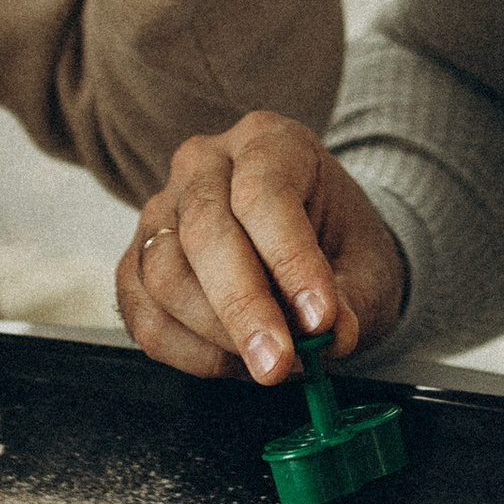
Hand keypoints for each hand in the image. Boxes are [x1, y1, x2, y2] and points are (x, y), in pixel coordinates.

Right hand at [116, 113, 409, 383]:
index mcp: (269, 141)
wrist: (315, 249)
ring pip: (164, 275)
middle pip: (205, 231)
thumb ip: (352, 298)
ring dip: (216, 334)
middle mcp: (204, 164)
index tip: (319, 319)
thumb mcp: (367, 266)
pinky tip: (234, 362)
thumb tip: (334, 333)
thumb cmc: (340, 246)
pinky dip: (189, 354)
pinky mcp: (136, 261)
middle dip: (243, 307)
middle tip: (279, 362)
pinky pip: (145, 315)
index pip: (264, 193)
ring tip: (270, 360)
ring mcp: (160, 210)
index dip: (289, 259)